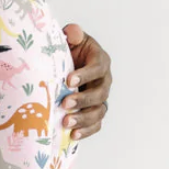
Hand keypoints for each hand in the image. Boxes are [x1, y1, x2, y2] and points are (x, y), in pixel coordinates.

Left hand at [62, 24, 111, 141]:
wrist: (66, 68)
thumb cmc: (69, 52)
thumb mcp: (70, 40)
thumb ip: (72, 34)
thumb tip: (72, 32)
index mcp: (100, 61)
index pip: (98, 67)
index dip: (85, 74)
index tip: (68, 80)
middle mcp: (104, 81)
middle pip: (99, 93)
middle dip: (82, 99)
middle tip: (64, 104)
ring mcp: (101, 98)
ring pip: (98, 111)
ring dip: (83, 118)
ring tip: (66, 123)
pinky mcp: (95, 112)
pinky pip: (95, 124)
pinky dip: (86, 131)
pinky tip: (72, 136)